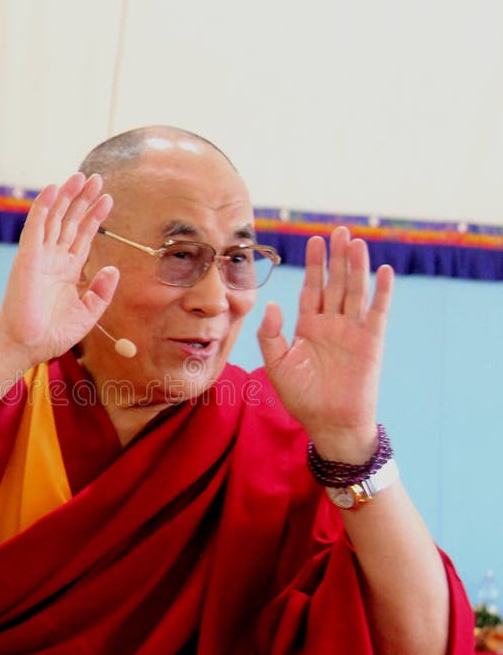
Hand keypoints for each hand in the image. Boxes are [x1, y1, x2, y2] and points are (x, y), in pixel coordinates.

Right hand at [0, 173, 117, 366]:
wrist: (26, 346)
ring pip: (55, 218)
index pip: (83, 237)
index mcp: (67, 271)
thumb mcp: (87, 314)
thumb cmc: (51, 335)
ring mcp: (40, 256)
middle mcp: (53, 259)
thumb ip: (101, 292)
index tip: (107, 199)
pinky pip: (35, 226)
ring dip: (67, 196)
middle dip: (83, 200)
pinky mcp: (27, 257)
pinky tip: (53, 187)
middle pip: (70, 221)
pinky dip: (43, 205)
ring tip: (81, 176)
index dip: (94, 217)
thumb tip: (113, 269)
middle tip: (97, 178)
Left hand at [257, 226, 392, 460]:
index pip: (312, 289)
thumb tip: (272, 304)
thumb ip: (270, 334)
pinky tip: (383, 271)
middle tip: (339, 231)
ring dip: (357, 267)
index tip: (314, 240)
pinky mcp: (371, 342)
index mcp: (309, 327)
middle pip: (335, 283)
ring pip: (355, 291)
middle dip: (336, 258)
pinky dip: (382, 292)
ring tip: (356, 242)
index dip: (315, 265)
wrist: (329, 424)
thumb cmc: (301, 398)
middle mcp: (332, 324)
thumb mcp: (276, 365)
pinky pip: (378, 312)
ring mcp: (353, 331)